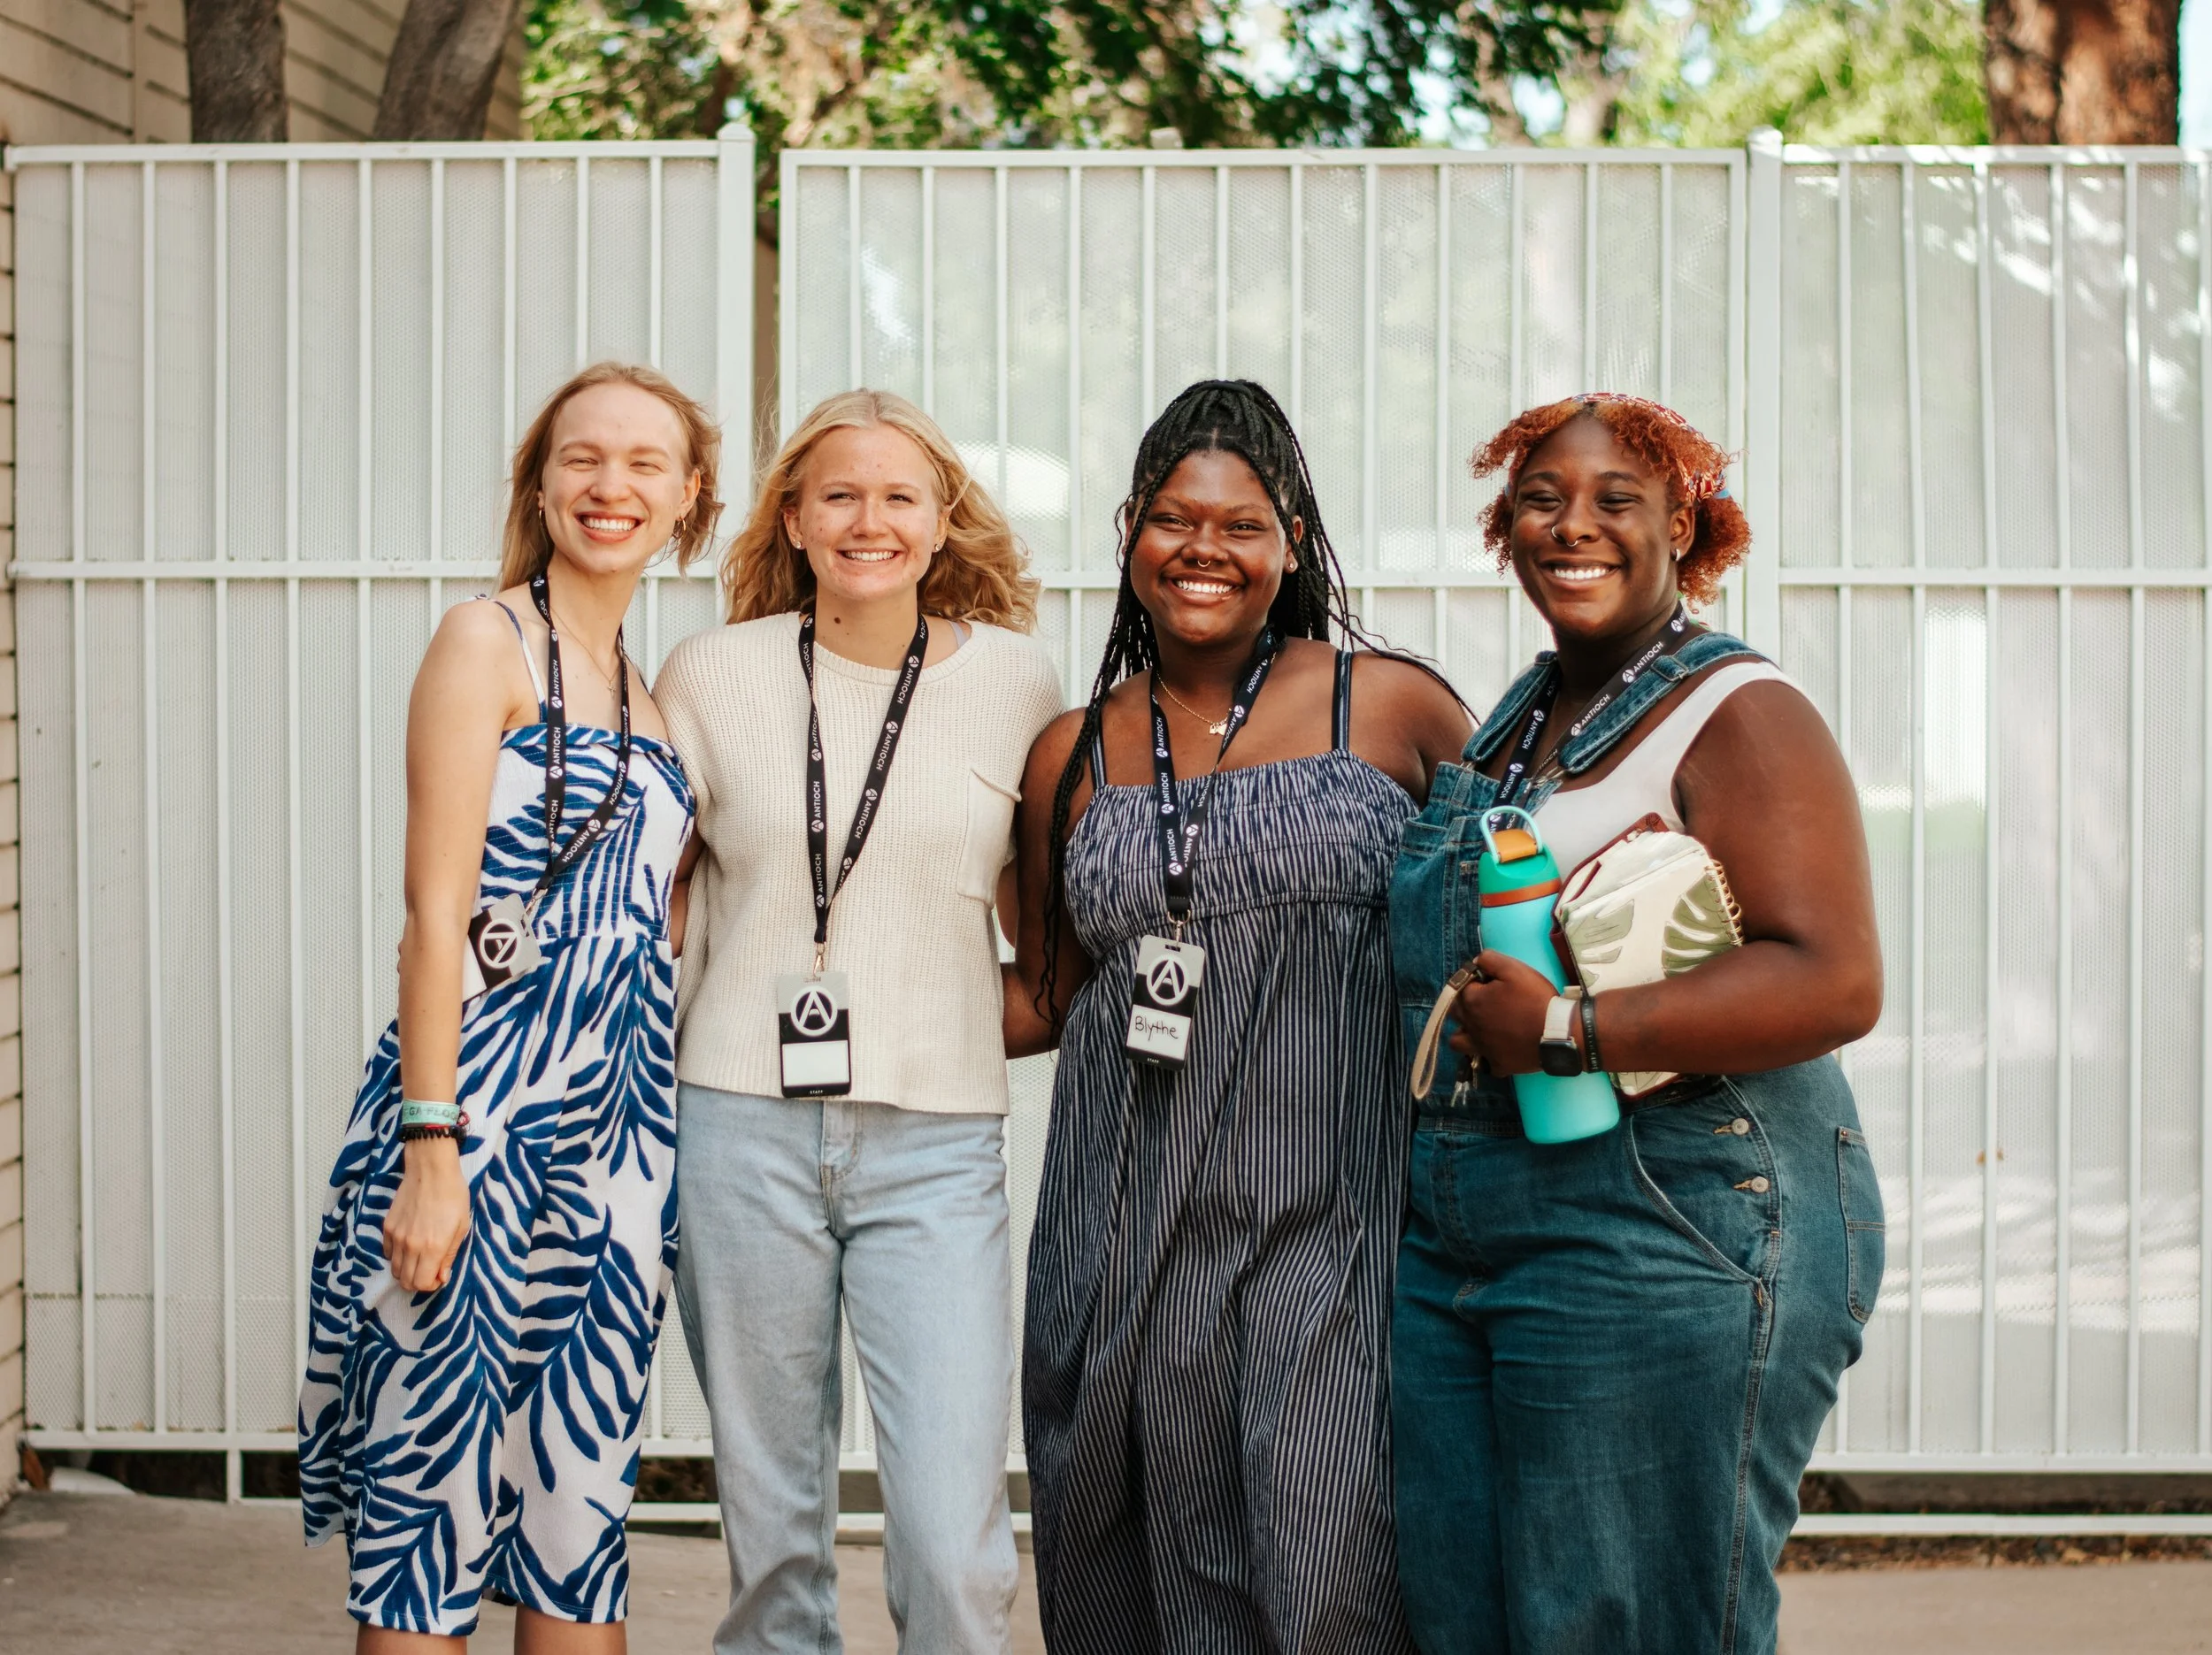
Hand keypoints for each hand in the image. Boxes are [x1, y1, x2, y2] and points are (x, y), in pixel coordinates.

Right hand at [383, 1141, 470, 1293]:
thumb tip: (442, 1277)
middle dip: (419, 1282)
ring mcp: (396, 1236)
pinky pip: (387, 1253)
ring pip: (394, 1269)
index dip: (431, 1285)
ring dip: (407, 1270)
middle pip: (405, 1281)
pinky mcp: (387, 1227)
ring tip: (421, 1258)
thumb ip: (449, 1256)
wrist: (431, 1169)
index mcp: (432, 1247)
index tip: (440, 1276)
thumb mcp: (462, 1226)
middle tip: (431, 1270)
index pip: (421, 1284)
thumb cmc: (453, 1195)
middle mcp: (410, 1246)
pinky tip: (410, 1245)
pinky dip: (397, 1256)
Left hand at [1445, 950, 1565, 1076]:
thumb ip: (1489, 959)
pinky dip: (1489, 1057)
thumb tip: (1475, 962)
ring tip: (1481, 1028)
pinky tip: (1499, 1049)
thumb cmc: (1535, 998)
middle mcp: (1471, 1026)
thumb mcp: (1514, 968)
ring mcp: (1483, 1048)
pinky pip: (1486, 1063)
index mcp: (1472, 1002)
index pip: (1461, 987)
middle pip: (1454, 1013)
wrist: (1559, 1032)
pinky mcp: (1498, 1065)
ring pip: (1458, 1042)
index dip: (1475, 982)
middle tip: (1487, 1001)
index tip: (1490, 981)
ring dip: (1464, 1033)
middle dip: (1465, 1004)